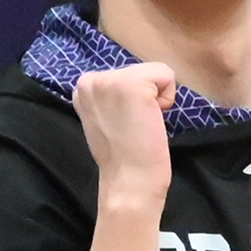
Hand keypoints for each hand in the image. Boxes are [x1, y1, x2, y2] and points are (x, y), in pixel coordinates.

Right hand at [71, 63, 176, 211]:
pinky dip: (168, 98)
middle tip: (134, 126)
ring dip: (155, 98)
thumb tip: (129, 88)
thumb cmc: (123, 155)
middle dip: (145, 97)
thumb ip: (110, 97)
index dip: (133, 100)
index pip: (124, 75)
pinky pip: (166, 75)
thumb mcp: (104, 117)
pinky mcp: (132, 84)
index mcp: (82, 87)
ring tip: (141, 123)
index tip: (124, 123)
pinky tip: (151, 119)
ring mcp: (109, 80)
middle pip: (139, 70)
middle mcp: (89, 79)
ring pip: (154, 72)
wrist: (129, 181)